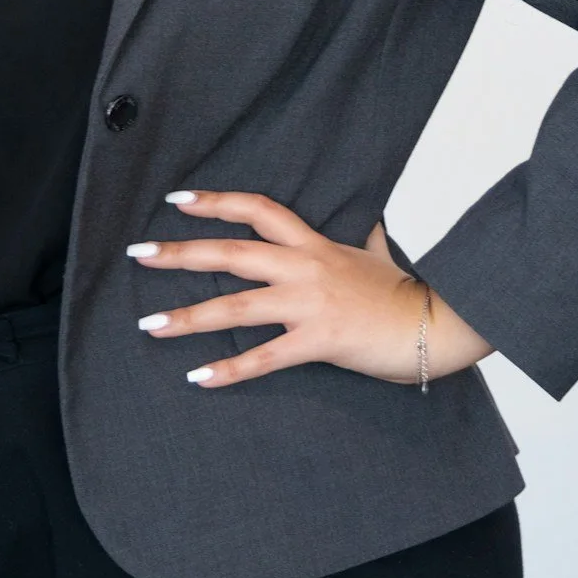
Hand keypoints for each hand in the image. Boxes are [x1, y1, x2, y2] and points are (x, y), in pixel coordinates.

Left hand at [128, 190, 495, 388]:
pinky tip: (199, 377)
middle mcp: (305, 267)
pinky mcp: (319, 341)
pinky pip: (265, 357)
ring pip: (237, 306)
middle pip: (232, 253)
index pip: (259, 210)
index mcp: (314, 245)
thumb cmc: (405, 293)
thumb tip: (369, 219)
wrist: (437, 322)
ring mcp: (310, 304)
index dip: (217, 203)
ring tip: (150, 326)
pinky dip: (229, 369)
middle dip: (181, 254)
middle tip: (139, 254)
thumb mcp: (376, 254)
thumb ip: (363, 237)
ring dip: (189, 317)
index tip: (177, 200)